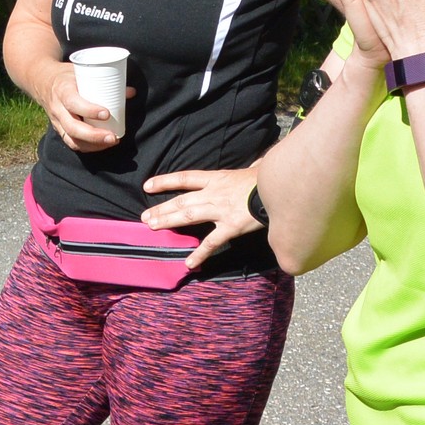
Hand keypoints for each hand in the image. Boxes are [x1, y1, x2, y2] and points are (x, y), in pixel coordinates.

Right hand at [42, 65, 133, 151]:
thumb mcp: (81, 71)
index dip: (89, 110)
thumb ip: (104, 81)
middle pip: (72, 127)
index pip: (73, 103)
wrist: (42, 81)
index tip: (107, 114)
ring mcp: (56, 121)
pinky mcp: (59, 129)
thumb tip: (130, 92)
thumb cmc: (66, 75)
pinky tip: (102, 146)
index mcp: (62, 90)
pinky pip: (71, 142)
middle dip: (94, 135)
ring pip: (71, 138)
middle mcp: (57, 108)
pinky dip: (87, 147)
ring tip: (111, 141)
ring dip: (92, 144)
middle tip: (113, 137)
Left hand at [140, 168, 259, 267]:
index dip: (165, 181)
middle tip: (145, 217)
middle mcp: (213, 193)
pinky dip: (200, 254)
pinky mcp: (230, 226)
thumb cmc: (267, 178)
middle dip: (161, 208)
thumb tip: (258, 162)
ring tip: (152, 227)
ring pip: (188, 216)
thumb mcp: (255, 168)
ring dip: (169, 221)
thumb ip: (252, 166)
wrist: (279, 188)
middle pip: (181, 201)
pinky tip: (189, 263)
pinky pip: (211, 242)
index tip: (147, 185)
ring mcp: (220, 210)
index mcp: (216, 178)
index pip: (184, 178)